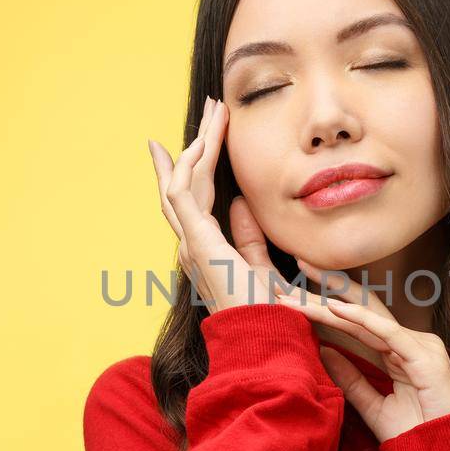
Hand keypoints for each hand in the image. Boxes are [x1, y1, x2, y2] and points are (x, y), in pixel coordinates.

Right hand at [149, 96, 341, 316]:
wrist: (262, 341)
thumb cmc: (267, 316)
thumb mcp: (261, 268)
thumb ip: (249, 237)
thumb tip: (241, 204)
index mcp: (207, 252)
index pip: (196, 200)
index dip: (197, 168)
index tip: (196, 140)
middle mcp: (192, 246)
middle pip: (185, 185)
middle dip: (195, 145)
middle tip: (209, 109)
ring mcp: (191, 244)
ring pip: (182, 183)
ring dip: (198, 144)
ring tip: (213, 111)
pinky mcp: (197, 243)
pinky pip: (183, 194)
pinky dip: (187, 166)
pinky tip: (198, 143)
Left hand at [291, 257, 449, 442]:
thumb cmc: (414, 435)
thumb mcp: (372, 405)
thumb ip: (351, 378)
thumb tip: (323, 350)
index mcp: (398, 351)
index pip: (356, 322)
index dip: (325, 307)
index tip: (291, 298)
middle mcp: (410, 341)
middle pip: (360, 311)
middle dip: (324, 294)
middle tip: (287, 280)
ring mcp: (420, 346)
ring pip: (368, 319)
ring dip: (331, 306)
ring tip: (299, 297)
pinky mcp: (425, 357)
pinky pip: (389, 333)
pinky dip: (363, 319)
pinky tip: (336, 309)